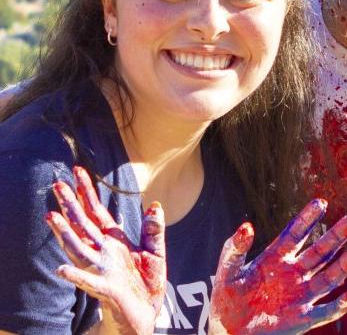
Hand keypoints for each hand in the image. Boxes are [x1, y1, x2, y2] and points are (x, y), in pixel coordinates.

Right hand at [45, 166, 165, 334]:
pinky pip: (88, 282)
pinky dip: (76, 276)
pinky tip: (62, 270)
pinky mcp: (106, 289)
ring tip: (51, 216)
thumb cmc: (147, 283)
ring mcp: (102, 269)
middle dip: (71, 205)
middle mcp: (103, 252)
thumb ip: (153, 230)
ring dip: (65, 234)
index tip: (79, 171)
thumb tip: (155, 205)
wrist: (145, 314)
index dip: (88, 192)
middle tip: (57, 184)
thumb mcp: (155, 253)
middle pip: (84, 224)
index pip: (98, 212)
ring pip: (79, 248)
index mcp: (114, 241)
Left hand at [209, 198, 346, 333]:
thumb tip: (246, 226)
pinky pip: (325, 311)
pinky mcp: (302, 319)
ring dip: (344, 265)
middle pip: (320, 251)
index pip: (296, 233)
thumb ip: (235, 249)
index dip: (308, 218)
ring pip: (329, 277)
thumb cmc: (228, 298)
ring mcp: (300, 295)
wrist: (229, 331)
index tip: (320, 202)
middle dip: (337, 235)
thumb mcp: (227, 271)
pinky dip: (340, 305)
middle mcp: (294, 273)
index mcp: (277, 257)